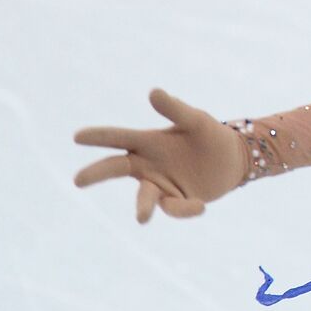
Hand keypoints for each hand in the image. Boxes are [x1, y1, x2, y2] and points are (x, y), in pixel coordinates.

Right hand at [73, 88, 247, 223]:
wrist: (233, 160)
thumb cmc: (209, 136)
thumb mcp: (196, 120)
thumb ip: (175, 109)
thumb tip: (153, 92)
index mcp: (147, 142)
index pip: (118, 138)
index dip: (99, 137)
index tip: (77, 136)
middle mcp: (147, 165)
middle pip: (116, 168)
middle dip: (97, 173)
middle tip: (78, 180)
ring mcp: (160, 185)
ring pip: (145, 196)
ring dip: (143, 205)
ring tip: (141, 217)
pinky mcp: (176, 201)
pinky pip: (174, 208)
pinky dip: (186, 209)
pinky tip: (200, 206)